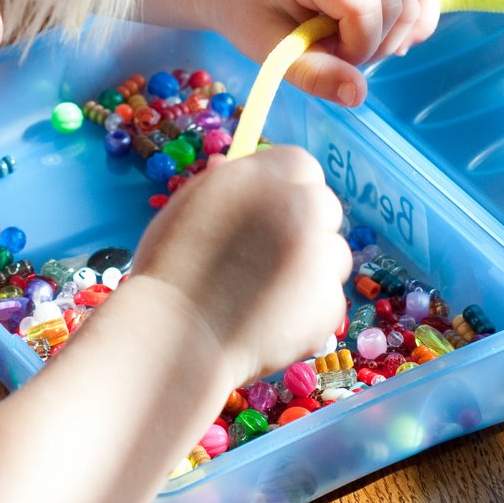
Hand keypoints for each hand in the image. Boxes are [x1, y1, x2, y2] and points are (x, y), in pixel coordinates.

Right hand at [125, 147, 350, 382]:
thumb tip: (231, 164)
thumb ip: (222, 184)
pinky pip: (329, 298)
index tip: (274, 212)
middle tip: (270, 258)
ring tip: (265, 295)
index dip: (289, 189)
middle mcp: (297, 207)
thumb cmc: (169, 272)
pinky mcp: (329, 301)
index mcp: (260, 177)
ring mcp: (318, 255)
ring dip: (312, 269)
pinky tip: (270, 322)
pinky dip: (308, 311)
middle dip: (307, 227)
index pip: (300, 165)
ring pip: (334, 255)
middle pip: (325, 206)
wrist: (173, 338)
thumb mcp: (187, 208)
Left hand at [198, 0, 439, 106]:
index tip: (327, 56)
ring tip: (351, 39)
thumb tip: (358, 95)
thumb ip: (313, 74)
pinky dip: (413, 16)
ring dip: (392, 34)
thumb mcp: (269, 50)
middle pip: (398, 4)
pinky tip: (386, 33)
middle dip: (375, 44)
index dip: (357, 47)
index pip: (366, 8)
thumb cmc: (247, 11)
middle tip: (334, 50)